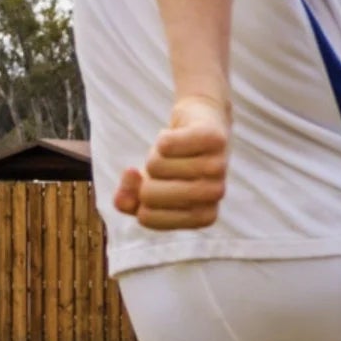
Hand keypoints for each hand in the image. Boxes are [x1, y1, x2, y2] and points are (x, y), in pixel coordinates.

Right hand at [116, 95, 231, 229]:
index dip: (136, 201)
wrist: (201, 122)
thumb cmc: (174, 163)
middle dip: (143, 178)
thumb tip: (122, 199)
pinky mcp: (213, 140)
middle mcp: (214, 194)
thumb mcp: (147, 186)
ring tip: (171, 152)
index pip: (148, 218)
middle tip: (161, 167)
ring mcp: (218, 167)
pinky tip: (176, 136)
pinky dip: (162, 138)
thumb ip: (128, 202)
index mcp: (203, 215)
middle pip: (149, 196)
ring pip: (156, 167)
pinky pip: (167, 144)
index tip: (151, 186)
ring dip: (155, 155)